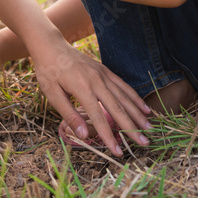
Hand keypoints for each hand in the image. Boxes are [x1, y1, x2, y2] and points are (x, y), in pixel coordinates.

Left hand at [29, 36, 151, 155]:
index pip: (99, 118)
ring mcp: (103, 74)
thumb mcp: (52, 95)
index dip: (109, 136)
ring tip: (150, 128)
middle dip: (131, 127)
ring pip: (124, 97)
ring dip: (138, 114)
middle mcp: (96, 81)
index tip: (118, 152)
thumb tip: (84, 136)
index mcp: (82, 88)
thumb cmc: (48, 72)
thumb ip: (69, 115)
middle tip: (145, 143)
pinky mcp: (105, 70)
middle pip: (117, 108)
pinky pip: (123, 85)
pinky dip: (135, 97)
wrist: (51, 46)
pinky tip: (144, 108)